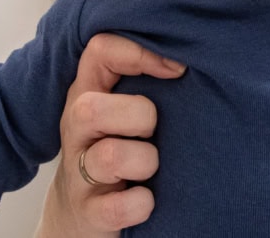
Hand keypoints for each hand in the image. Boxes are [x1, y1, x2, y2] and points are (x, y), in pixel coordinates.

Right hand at [36, 33, 185, 236]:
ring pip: (111, 156)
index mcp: (88, 95)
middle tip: (153, 131)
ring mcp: (79, 174)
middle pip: (91, 108)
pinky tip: (147, 199)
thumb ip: (146, 81)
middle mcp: (77, 130)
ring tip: (151, 168)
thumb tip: (192, 60)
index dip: (139, 53)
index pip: (100, 51)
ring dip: (145, 161)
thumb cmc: (117, 150)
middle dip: (139, 116)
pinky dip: (142, 203)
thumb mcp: (122, 110)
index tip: (178, 70)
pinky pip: (120, 207)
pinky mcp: (89, 213)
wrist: (82, 217)